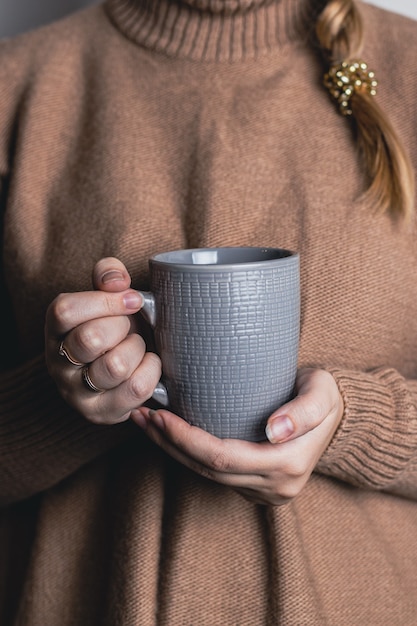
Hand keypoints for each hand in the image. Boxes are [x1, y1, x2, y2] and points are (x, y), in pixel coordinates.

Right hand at [45, 257, 160, 423]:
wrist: (124, 366)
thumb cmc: (115, 326)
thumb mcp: (109, 295)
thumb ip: (109, 276)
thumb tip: (117, 280)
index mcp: (55, 329)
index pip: (66, 311)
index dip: (105, 301)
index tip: (133, 299)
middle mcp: (57, 363)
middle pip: (90, 339)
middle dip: (123, 327)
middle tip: (129, 328)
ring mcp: (76, 393)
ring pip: (116, 365)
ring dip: (137, 349)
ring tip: (136, 347)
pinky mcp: (101, 413)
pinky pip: (137, 388)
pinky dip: (152, 370)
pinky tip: (147, 364)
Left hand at [131, 368, 343, 504]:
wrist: (338, 415)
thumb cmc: (326, 395)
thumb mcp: (322, 393)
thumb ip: (304, 411)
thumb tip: (275, 430)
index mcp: (287, 464)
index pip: (224, 458)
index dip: (187, 440)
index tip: (162, 416)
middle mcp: (275, 486)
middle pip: (209, 471)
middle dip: (171, 444)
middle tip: (144, 416)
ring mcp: (266, 491)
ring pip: (208, 477)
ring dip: (173, 451)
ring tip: (148, 424)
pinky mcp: (257, 486)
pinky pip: (216, 475)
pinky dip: (189, 455)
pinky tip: (170, 436)